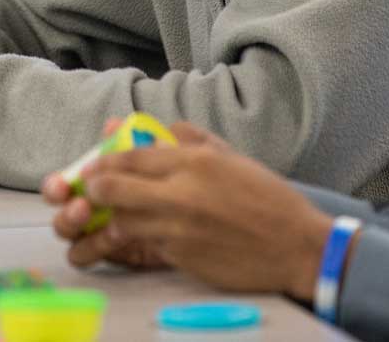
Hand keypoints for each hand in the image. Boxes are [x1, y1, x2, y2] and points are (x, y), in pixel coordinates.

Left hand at [43, 122, 331, 300]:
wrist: (296, 246)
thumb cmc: (267, 197)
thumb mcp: (231, 156)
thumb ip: (192, 138)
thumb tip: (161, 129)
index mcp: (194, 162)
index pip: (131, 157)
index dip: (104, 161)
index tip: (95, 165)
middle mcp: (181, 195)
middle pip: (114, 189)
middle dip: (95, 189)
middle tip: (92, 190)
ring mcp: (179, 230)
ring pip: (122, 222)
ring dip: (113, 218)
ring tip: (116, 213)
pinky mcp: (182, 259)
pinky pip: (146, 245)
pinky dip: (140, 239)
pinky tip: (145, 234)